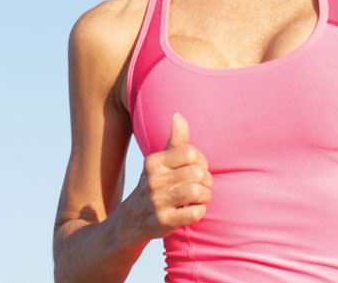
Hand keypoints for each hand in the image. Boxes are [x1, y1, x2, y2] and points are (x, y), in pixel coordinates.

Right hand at [126, 113, 212, 239]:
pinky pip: (195, 213)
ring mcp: (158, 202)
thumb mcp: (159, 163)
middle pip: (197, 172)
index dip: (201, 161)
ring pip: (197, 191)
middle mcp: (154, 180)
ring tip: (200, 198)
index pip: (190, 152)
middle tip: (202, 186)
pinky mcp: (163, 221)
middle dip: (207, 180)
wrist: (129, 222)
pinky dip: (200, 211)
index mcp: (154, 162)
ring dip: (205, 195)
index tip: (197, 169)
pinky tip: (193, 210)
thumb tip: (178, 115)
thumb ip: (174, 141)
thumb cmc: (153, 186)